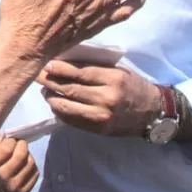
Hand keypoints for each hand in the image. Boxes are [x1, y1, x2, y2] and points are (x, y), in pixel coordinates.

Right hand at [0, 137, 38, 191]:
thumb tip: (6, 136)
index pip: (8, 148)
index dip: (11, 140)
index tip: (10, 140)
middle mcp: (2, 178)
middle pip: (21, 156)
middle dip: (22, 145)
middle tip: (20, 143)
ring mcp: (13, 188)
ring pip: (30, 165)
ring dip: (28, 155)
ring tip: (23, 154)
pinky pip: (34, 177)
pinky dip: (33, 167)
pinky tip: (26, 165)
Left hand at [37, 60, 160, 136]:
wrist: (153, 112)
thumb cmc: (133, 86)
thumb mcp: (118, 70)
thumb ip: (94, 67)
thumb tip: (64, 62)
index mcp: (113, 78)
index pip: (80, 73)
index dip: (60, 69)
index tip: (46, 64)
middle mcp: (107, 98)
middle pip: (70, 89)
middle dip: (50, 82)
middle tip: (38, 76)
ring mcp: (102, 116)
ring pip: (68, 107)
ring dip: (52, 98)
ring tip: (45, 91)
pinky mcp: (99, 129)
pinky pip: (73, 121)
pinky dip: (60, 112)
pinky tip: (55, 104)